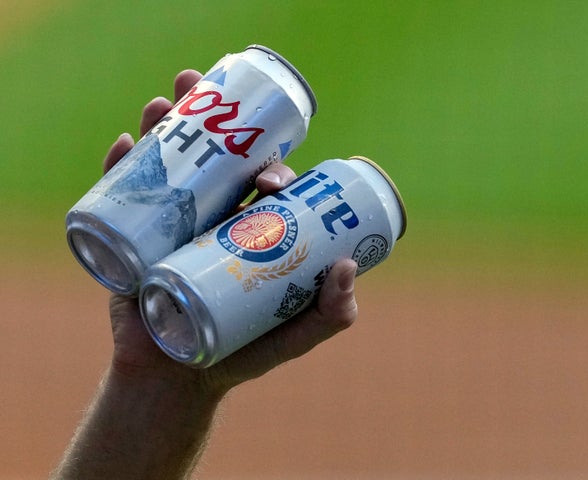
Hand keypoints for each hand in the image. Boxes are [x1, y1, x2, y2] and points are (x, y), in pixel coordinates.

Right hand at [105, 70, 357, 396]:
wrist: (178, 381)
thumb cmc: (244, 355)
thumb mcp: (294, 337)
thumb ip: (331, 315)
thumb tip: (349, 264)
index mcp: (252, 228)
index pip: (263, 184)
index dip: (270, 166)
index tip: (271, 177)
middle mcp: (213, 217)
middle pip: (214, 158)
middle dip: (209, 120)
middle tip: (205, 92)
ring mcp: (173, 223)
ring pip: (170, 165)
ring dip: (161, 126)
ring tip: (161, 102)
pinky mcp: (135, 239)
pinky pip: (123, 197)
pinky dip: (119, 168)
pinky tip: (123, 143)